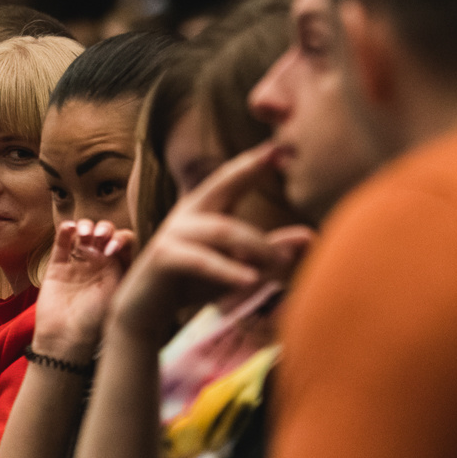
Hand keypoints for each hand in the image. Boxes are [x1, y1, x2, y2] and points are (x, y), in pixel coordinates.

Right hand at [31, 219, 133, 357]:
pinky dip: (65, 231)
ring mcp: (77, 264)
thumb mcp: (115, 291)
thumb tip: (120, 240)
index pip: (123, 243)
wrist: (66, 337)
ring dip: (86, 226)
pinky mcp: (57, 266)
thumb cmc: (95, 319)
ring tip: (85, 233)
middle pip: (104, 235)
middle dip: (104, 230)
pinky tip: (69, 227)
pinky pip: (61, 243)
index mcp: (116, 271)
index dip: (120, 239)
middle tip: (100, 237)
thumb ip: (120, 264)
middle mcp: (98, 265)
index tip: (112, 249)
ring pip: (83, 235)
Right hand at [112, 145, 314, 343]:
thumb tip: (310, 236)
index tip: (284, 145)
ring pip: (223, 230)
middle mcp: (189, 213)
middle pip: (223, 183)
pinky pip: (202, 260)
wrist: (146, 312)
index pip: (233, 177)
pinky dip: (228, 270)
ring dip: (256, 245)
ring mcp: (174, 232)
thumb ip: (268, 250)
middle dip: (250, 168)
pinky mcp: (164, 257)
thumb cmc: (191, 284)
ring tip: (281, 262)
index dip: (257, 159)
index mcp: (205, 208)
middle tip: (280, 155)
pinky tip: (251, 281)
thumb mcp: (236, 266)